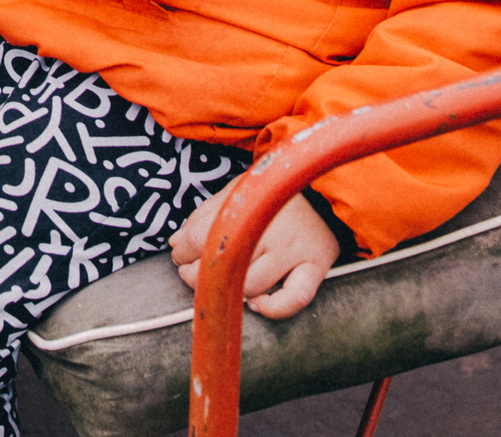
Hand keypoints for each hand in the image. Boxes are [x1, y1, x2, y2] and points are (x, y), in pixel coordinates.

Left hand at [170, 187, 340, 319]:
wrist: (325, 192)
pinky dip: (273, 308)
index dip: (182, 252)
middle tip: (190, 274)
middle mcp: (271, 230)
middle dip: (196, 275)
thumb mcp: (237, 192)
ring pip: (252, 285)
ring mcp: (294, 251)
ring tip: (220, 287)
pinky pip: (295, 298)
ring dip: (228, 293)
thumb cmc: (273, 196)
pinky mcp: (316, 269)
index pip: (200, 237)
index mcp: (248, 207)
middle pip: (223, 265)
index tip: (180, 255)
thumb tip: (175, 243)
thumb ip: (205, 216)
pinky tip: (255, 305)